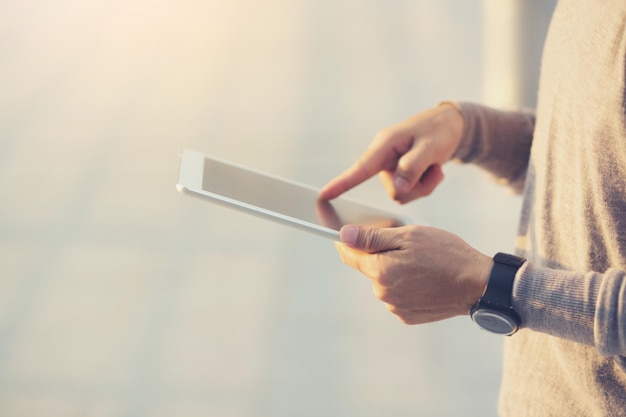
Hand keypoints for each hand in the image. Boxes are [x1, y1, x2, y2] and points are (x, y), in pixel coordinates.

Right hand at [319, 103, 463, 203]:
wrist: (451, 126)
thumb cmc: (439, 130)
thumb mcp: (430, 147)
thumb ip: (413, 168)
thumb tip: (397, 190)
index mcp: (384, 145)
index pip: (360, 168)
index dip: (342, 183)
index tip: (323, 195)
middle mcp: (383, 157)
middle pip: (393, 190)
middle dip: (416, 187)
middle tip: (434, 170)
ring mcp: (390, 167)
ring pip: (402, 194)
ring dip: (423, 186)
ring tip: (434, 167)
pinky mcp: (398, 173)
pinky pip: (409, 193)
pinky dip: (425, 185)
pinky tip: (433, 169)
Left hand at [335, 224, 491, 324]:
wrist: (478, 285)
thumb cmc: (446, 254)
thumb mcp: (409, 236)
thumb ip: (372, 237)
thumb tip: (343, 235)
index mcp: (380, 271)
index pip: (349, 255)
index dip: (347, 241)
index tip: (347, 232)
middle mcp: (383, 293)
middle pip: (369, 268)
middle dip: (380, 254)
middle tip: (405, 244)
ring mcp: (395, 306)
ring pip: (384, 281)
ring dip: (393, 270)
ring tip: (420, 262)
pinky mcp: (408, 315)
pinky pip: (397, 295)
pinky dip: (405, 284)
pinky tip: (424, 277)